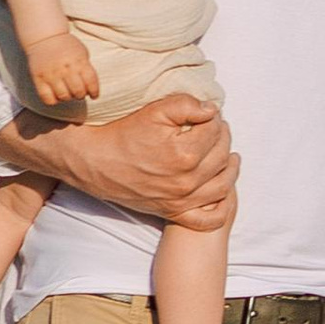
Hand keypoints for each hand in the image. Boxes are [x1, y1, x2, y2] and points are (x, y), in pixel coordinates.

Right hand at [0, 91, 236, 230]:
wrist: (94, 162)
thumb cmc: (123, 134)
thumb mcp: (154, 111)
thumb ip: (187, 105)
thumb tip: (212, 110)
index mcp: (185, 153)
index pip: (216, 131)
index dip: (215, 119)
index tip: (208, 115)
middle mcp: (187, 181)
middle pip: (222, 156)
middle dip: (223, 138)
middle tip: (217, 130)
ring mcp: (182, 200)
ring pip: (223, 186)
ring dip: (230, 168)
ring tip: (229, 156)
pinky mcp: (174, 212)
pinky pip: (210, 218)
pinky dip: (223, 206)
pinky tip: (222, 191)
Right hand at [22, 28, 101, 109]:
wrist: (44, 37)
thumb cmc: (67, 46)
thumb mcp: (82, 53)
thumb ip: (87, 69)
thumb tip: (90, 89)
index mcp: (79, 61)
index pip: (91, 83)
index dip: (95, 92)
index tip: (94, 95)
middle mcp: (65, 68)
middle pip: (78, 92)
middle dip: (81, 95)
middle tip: (79, 92)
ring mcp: (51, 74)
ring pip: (64, 97)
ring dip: (68, 98)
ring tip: (68, 92)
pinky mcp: (38, 79)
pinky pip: (47, 98)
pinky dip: (54, 100)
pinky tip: (56, 94)